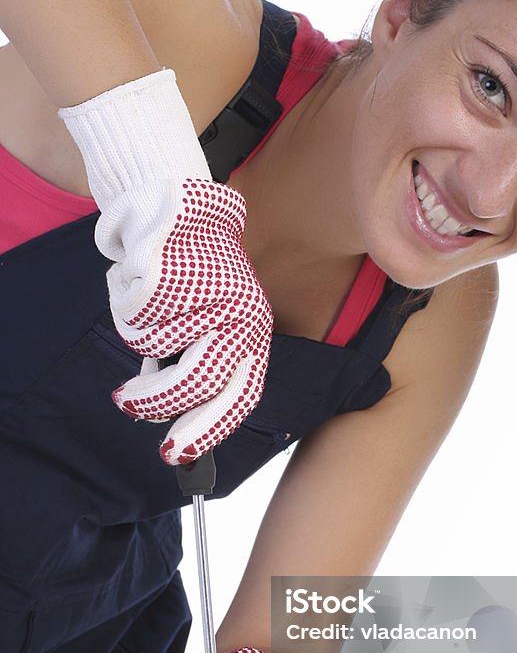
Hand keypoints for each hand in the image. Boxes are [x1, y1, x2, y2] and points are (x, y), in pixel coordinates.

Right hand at [59, 69, 272, 464]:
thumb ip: (203, 360)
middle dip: (158, 402)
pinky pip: (134, 314)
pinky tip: (139, 276)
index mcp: (255, 330)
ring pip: (154, 346)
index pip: (240, 397)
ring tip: (144, 305)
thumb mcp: (214, 316)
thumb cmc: (195, 267)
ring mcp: (207, 294)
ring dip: (138, 331)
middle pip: (198, 383)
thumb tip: (174, 414)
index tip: (178, 453)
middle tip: (129, 404)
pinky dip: (125, 301)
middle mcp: (240, 315)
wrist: (179, 199)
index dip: (208, 430)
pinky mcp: (172, 273)